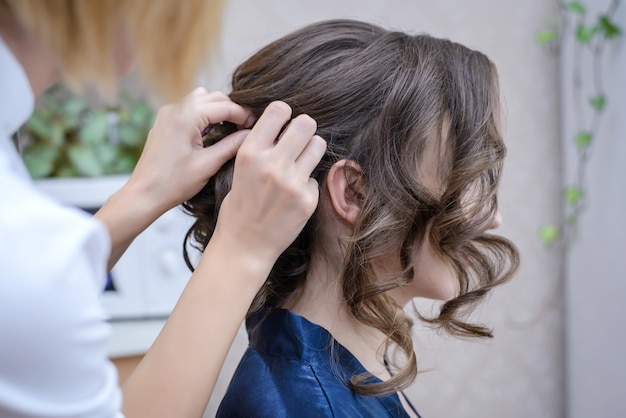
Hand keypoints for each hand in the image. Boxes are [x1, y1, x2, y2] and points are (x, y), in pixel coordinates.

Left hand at [127, 88, 253, 213]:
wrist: (144, 194)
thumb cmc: (173, 184)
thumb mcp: (208, 165)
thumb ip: (232, 146)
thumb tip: (251, 134)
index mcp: (185, 117)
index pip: (224, 106)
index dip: (243, 114)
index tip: (256, 126)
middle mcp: (175, 109)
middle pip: (213, 97)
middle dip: (232, 110)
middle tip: (247, 128)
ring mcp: (167, 114)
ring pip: (202, 100)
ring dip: (218, 110)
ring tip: (231, 129)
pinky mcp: (164, 122)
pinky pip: (190, 109)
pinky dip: (204, 115)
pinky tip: (213, 132)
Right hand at [212, 101, 326, 270]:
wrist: (244, 246)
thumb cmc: (240, 205)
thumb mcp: (240, 169)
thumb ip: (261, 146)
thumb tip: (284, 123)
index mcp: (250, 152)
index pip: (279, 109)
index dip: (285, 114)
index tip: (284, 124)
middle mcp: (272, 164)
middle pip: (306, 123)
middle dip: (304, 129)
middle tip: (298, 141)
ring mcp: (292, 182)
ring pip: (318, 144)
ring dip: (311, 150)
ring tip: (299, 164)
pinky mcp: (307, 200)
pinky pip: (315, 177)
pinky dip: (307, 183)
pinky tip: (293, 196)